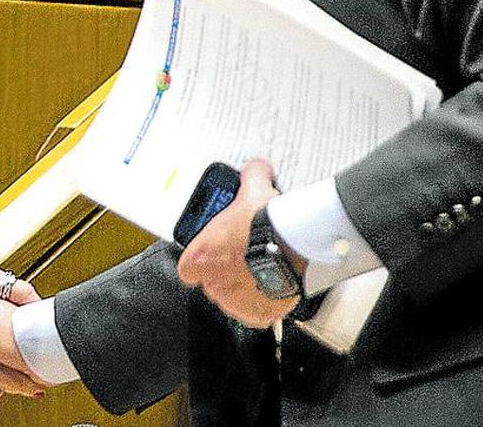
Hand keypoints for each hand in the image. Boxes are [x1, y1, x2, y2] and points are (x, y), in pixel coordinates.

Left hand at [176, 159, 300, 327]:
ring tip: (261, 270)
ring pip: (233, 299)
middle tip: (245, 256)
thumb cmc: (267, 222)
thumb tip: (255, 167)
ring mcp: (235, 302)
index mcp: (200, 258)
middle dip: (227, 271)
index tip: (216, 251)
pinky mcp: (258, 315)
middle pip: (212, 283)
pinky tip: (271, 285)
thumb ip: (249, 177)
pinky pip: (255, 313)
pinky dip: (262, 302)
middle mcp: (213, 284)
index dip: (202, 260)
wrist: (294, 247)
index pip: (188, 267)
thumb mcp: (252, 189)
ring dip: (244, 287)